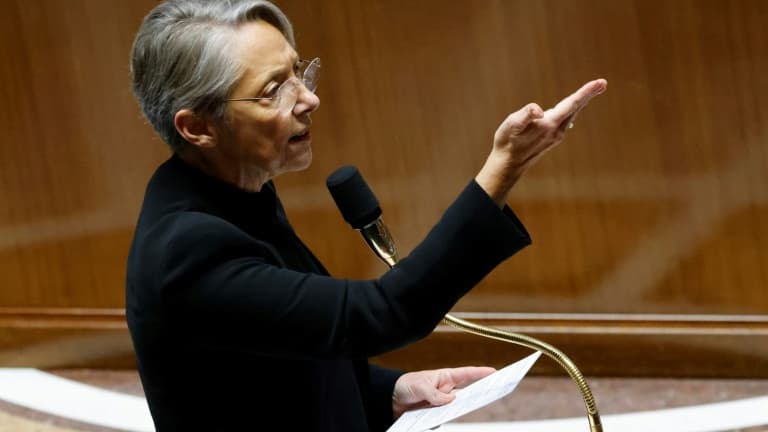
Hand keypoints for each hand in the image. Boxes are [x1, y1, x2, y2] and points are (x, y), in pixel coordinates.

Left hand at [391, 366, 495, 418]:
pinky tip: (428, 420)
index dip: (481, 373)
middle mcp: (446, 391)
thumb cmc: (405, 385)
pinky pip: (441, 421)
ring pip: (455, 410)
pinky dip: (437, 422)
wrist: (390, 400)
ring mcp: (441, 404)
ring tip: (447, 411)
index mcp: (445, 377)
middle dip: (477, 395)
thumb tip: (451, 400)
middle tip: (490, 395)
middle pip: (467, 394)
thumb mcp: (419, 386)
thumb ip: (435, 393)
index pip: (466, 374)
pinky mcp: (435, 415)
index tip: (495, 372)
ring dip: (453, 411)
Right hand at [476, 78, 607, 205]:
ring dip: (581, 102)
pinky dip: (572, 110)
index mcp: (548, 125)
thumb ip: (525, 115)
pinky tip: (572, 107)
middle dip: (588, 94)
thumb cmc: (507, 142)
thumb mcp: (511, 125)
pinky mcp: (553, 138)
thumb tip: (539, 110)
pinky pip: (566, 120)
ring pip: (571, 114)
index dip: (585, 92)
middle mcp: (556, 131)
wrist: (508, 165)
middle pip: (575, 108)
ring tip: (591, 90)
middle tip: (602, 83)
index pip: (571, 104)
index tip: (600, 83)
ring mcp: (556, 136)